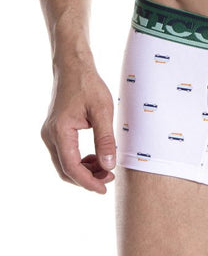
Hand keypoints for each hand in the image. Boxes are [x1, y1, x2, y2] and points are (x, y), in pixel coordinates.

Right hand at [41, 64, 116, 194]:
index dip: (88, 182)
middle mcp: (50, 135)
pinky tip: (95, 158)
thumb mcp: (102, 110)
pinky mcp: (55, 131)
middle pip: (65, 169)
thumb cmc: (88, 85)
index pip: (71, 167)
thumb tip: (108, 165)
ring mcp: (50, 133)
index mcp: (60, 131)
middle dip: (87, 178)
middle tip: (109, 178)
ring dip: (84, 170)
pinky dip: (79, 161)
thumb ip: (105, 139)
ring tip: (106, 168)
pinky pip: (64, 154)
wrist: (74, 67)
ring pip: (64, 163)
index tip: (104, 188)